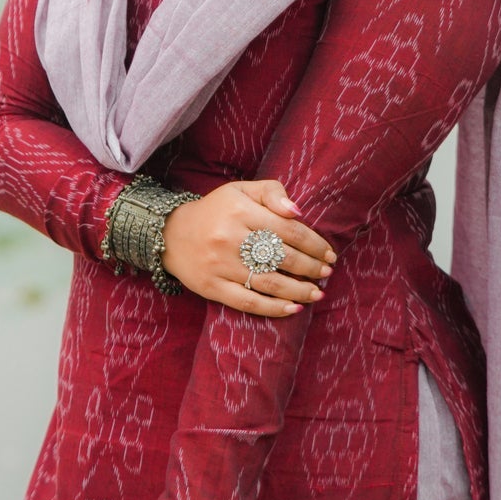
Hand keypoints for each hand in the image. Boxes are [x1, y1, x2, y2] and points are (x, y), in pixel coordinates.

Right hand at [161, 178, 335, 315]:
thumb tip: (298, 212)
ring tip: (318, 293)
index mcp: (240, 210)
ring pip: (269, 283)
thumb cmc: (216, 211)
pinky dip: (274, 309)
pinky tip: (294, 309)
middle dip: (311, 267)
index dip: (314, 244)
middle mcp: (230, 238)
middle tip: (327, 273)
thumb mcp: (241, 190)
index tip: (329, 253)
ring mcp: (220, 265)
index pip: (288, 229)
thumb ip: (272, 193)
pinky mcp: (212, 287)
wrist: (171, 234)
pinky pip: (248, 302)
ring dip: (299, 291)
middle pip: (282, 257)